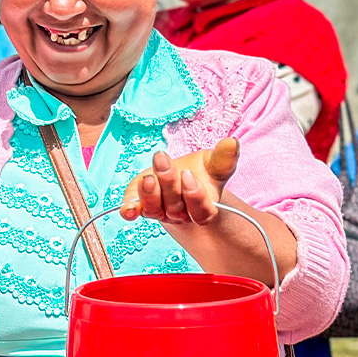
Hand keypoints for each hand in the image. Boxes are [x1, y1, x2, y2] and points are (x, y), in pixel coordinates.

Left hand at [120, 138, 239, 225]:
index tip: (188, 174)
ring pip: (154, 208)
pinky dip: (129, 209)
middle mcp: (181, 214)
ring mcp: (160, 212)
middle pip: (174, 205)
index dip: (194, 195)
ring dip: (149, 194)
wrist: (181, 177)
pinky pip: (134, 210)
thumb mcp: (214, 163)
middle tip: (162, 159)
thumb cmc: (200, 171)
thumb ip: (224, 157)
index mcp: (203, 207)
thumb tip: (231, 142)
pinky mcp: (141, 205)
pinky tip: (126, 210)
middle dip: (168, 182)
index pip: (201, 209)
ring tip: (147, 177)